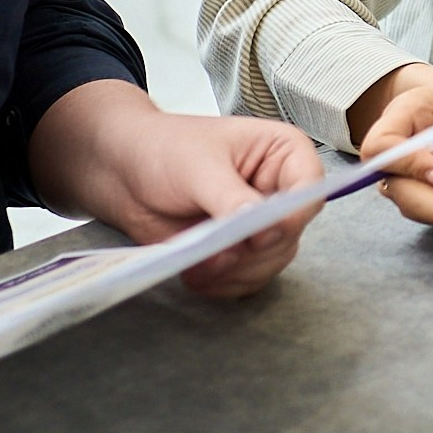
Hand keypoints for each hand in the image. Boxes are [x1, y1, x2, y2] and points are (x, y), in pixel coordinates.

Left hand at [28, 81, 324, 297]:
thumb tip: (258, 226)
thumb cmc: (162, 148)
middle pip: (290, 236)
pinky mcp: (239, 251)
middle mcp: (280, 191)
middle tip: (214, 254)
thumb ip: (231, 198)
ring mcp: (260, 225)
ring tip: (197, 262)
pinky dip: (222, 284)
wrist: (123, 170)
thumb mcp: (199, 167)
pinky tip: (195, 272)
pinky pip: (246, 280)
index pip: (309, 192)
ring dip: (234, 272)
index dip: (289, 218)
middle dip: (251, 253)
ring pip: (270, 263)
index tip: (258, 235)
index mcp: (284, 153)